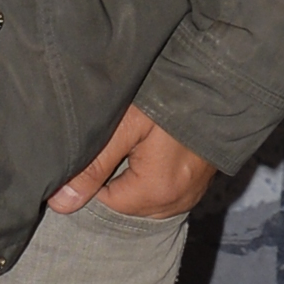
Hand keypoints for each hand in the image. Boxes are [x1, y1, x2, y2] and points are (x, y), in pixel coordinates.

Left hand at [48, 106, 216, 220]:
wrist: (222, 80)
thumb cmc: (172, 97)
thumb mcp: (125, 125)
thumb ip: (93, 166)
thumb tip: (62, 204)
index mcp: (157, 193)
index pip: (104, 203)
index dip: (94, 175)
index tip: (98, 144)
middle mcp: (177, 201)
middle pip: (125, 203)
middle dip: (113, 177)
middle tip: (118, 139)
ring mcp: (191, 193)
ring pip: (143, 198)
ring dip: (133, 176)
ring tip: (136, 141)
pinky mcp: (198, 182)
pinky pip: (164, 190)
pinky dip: (152, 174)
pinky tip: (151, 147)